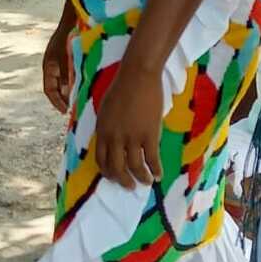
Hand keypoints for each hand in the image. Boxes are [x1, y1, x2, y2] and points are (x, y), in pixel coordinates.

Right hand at [42, 21, 73, 113]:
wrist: (72, 19)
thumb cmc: (68, 37)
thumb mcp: (66, 58)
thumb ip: (66, 75)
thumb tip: (68, 94)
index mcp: (48, 67)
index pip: (49, 90)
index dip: (56, 102)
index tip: (65, 111)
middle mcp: (53, 66)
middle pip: (56, 88)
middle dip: (64, 99)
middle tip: (74, 110)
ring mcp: (60, 62)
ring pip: (64, 82)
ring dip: (71, 91)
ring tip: (80, 101)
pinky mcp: (69, 58)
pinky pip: (71, 75)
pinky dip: (76, 82)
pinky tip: (86, 86)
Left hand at [93, 59, 163, 189]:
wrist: (138, 76)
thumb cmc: (122, 88)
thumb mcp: (106, 110)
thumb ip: (107, 128)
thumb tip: (112, 142)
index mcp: (102, 131)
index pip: (101, 160)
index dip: (108, 172)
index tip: (114, 177)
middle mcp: (114, 138)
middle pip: (116, 168)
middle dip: (123, 180)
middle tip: (129, 186)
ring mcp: (132, 137)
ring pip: (135, 167)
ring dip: (141, 178)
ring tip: (146, 182)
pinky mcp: (149, 135)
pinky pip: (152, 159)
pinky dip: (156, 169)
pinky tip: (159, 174)